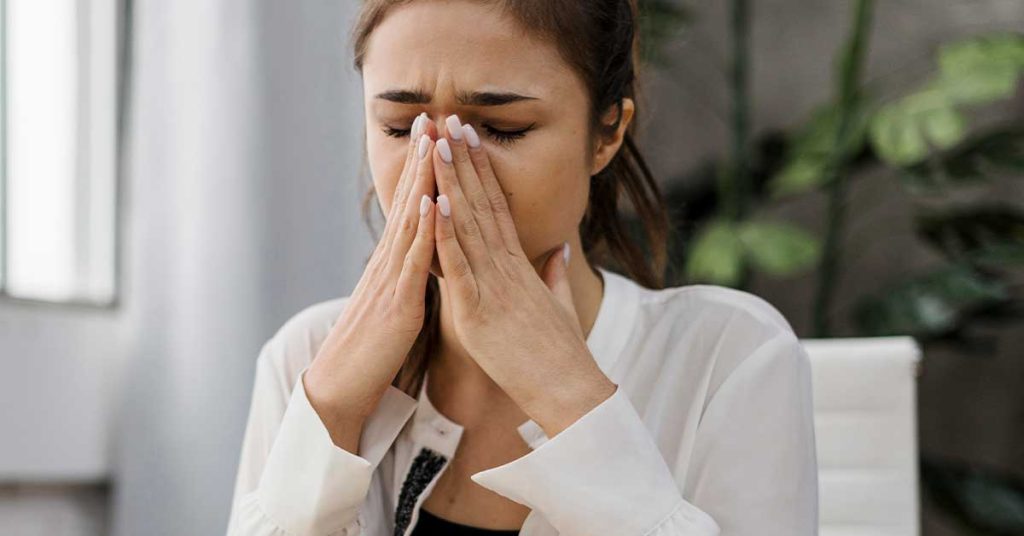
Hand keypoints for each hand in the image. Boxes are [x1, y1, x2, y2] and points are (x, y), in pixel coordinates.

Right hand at [305, 112, 438, 439]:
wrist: (343, 389)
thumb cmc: (374, 353)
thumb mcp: (399, 307)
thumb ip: (412, 280)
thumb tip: (428, 261)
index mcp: (393, 266)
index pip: (411, 208)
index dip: (423, 171)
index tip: (435, 135)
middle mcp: (389, 264)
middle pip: (407, 202)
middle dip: (421, 159)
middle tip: (432, 116)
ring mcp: (391, 281)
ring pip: (410, 221)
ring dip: (422, 180)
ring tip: (432, 142)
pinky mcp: (398, 305)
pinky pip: (413, 262)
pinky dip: (424, 230)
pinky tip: (432, 202)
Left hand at [429, 115, 616, 437]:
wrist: (570, 390)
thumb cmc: (563, 355)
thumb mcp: (560, 307)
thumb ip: (556, 275)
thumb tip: (560, 249)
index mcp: (520, 267)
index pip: (498, 208)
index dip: (482, 171)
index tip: (469, 139)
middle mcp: (506, 268)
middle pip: (482, 204)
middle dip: (463, 161)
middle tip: (448, 120)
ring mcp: (493, 287)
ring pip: (469, 225)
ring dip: (450, 183)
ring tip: (437, 145)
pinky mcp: (478, 311)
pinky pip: (461, 266)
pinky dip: (447, 234)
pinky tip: (436, 204)